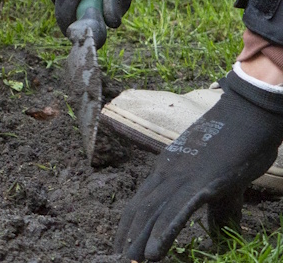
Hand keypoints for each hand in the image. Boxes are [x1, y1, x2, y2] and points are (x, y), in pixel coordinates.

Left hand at [116, 71, 282, 259]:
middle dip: (127, 238)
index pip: (140, 202)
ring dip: (138, 241)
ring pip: (152, 213)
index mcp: (167, 171)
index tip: (120, 247)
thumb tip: (219, 238)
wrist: (248, 117)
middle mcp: (167, 173)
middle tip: (118, 261)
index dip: (128, 226)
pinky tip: (152, 252)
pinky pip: (176, 211)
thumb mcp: (222, 185)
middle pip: (140, 210)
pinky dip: (162, 233)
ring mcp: (182, 177)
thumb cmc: (236, 147)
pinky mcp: (202, 183)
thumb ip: (217, 212)